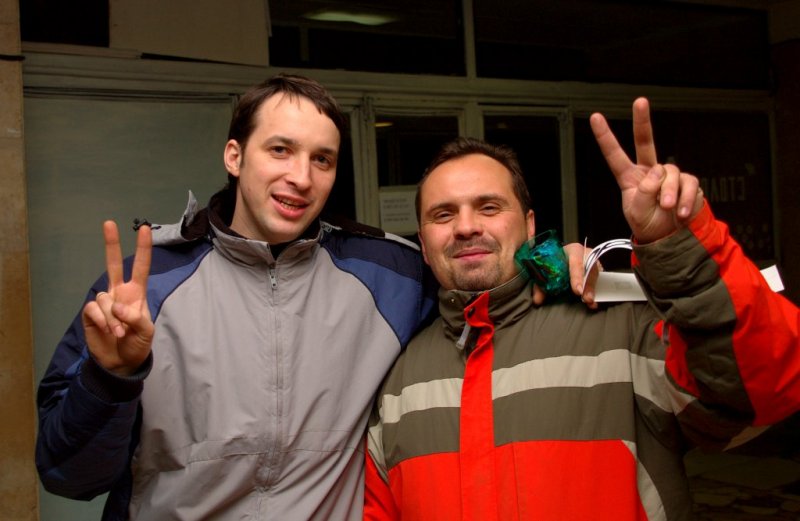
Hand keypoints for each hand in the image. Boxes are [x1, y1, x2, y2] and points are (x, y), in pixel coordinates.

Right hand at [81, 221, 153, 375]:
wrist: (120, 363)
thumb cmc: (137, 344)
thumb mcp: (146, 332)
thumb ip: (136, 318)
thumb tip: (118, 306)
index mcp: (137, 294)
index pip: (141, 267)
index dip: (143, 249)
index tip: (145, 229)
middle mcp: (119, 293)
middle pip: (113, 264)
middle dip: (111, 243)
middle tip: (109, 223)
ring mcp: (104, 302)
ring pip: (105, 298)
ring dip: (113, 318)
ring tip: (120, 333)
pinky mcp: (90, 313)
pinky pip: (94, 309)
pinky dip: (102, 321)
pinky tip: (108, 331)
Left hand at [531, 242, 598, 309]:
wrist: (563, 254)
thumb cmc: (555, 260)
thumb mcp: (546, 269)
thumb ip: (540, 284)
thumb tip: (537, 300)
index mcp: (573, 250)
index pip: (576, 263)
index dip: (577, 277)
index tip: (577, 290)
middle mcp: (586, 254)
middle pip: (590, 269)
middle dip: (588, 286)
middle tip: (587, 299)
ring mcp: (594, 261)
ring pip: (596, 275)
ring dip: (593, 290)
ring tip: (591, 302)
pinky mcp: (598, 269)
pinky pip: (600, 279)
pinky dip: (597, 290)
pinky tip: (595, 300)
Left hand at [589, 97, 703, 242]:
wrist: (670, 239)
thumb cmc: (649, 224)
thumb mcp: (637, 212)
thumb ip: (644, 192)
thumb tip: (659, 172)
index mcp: (630, 178)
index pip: (615, 155)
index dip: (605, 137)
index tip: (595, 117)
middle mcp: (649, 172)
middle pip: (645, 141)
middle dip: (642, 120)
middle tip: (640, 101)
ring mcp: (669, 175)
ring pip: (670, 173)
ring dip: (669, 192)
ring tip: (667, 209)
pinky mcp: (688, 183)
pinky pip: (688, 184)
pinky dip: (685, 199)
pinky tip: (681, 212)